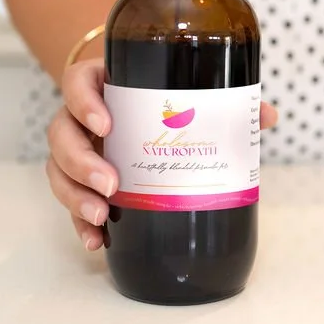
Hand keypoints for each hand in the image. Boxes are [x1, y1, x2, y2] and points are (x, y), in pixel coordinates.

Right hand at [46, 58, 278, 250]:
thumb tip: (266, 116)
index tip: (107, 124)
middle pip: (60, 133)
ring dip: (74, 195)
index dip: (84, 102)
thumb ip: (224, 101)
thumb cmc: (165, 95)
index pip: (78, 83)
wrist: (141, 103)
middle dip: (81, 162)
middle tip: (112, 184)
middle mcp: (81, 116)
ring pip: (57, 168)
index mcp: (104, 83)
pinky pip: (69, 200)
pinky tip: (96, 240)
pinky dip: (78, 222)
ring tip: (101, 216)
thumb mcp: (187, 91)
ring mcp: (77, 147)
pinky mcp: (81, 179)